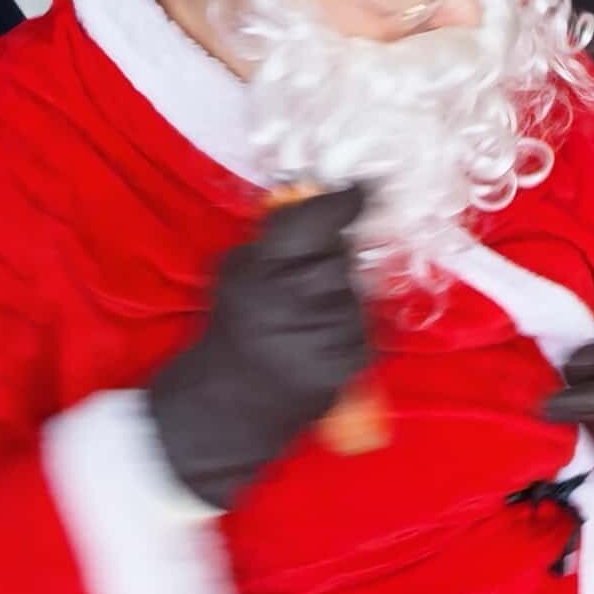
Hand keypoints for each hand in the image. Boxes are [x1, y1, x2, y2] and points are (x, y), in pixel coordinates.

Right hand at [147, 187, 370, 509]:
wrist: (228, 405)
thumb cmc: (232, 330)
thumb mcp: (236, 272)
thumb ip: (272, 237)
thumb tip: (312, 199)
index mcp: (267, 267)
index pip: (321, 218)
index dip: (346, 200)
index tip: (363, 188)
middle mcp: (301, 295)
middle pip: (342, 255)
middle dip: (331, 260)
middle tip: (305, 278)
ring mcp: (329, 332)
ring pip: (357, 294)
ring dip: (340, 299)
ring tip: (306, 321)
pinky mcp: (349, 363)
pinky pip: (365, 332)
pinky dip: (348, 331)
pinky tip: (318, 343)